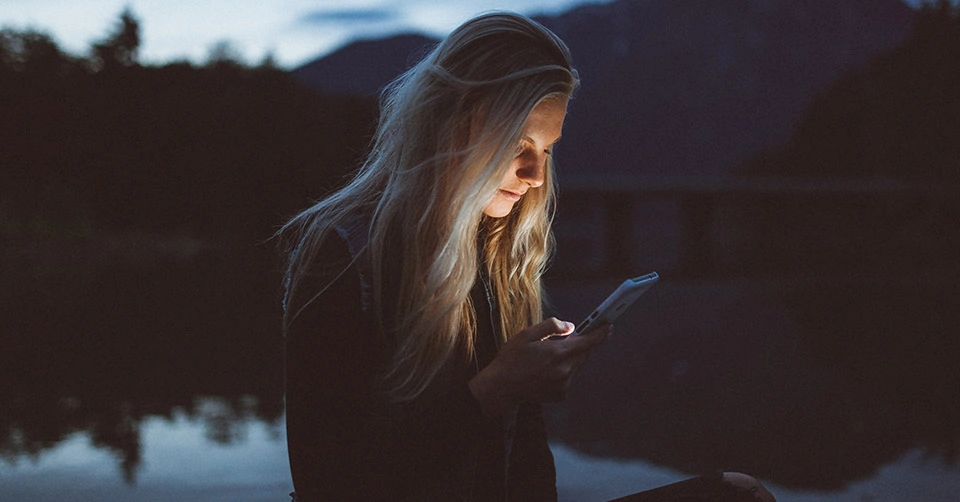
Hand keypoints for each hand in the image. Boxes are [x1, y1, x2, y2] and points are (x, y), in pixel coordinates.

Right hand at [468, 317, 610, 415]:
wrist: (501, 388)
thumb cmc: (511, 359)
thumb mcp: (527, 334)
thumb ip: (551, 327)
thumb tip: (571, 327)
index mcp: (558, 353)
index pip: (588, 342)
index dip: (600, 333)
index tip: (609, 326)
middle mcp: (564, 370)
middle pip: (585, 354)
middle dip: (584, 344)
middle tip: (580, 335)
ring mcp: (563, 384)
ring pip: (576, 366)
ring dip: (571, 358)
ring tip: (550, 355)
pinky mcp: (560, 394)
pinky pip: (568, 378)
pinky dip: (563, 371)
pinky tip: (545, 370)